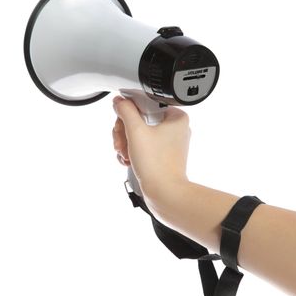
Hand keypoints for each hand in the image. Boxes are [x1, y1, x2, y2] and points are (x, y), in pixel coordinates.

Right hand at [112, 96, 190, 220]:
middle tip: (121, 142)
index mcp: (176, 117)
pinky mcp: (162, 156)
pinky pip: (142, 146)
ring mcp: (168, 143)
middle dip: (125, 132)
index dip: (129, 114)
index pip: (145, 103)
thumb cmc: (156, 164)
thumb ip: (125, 111)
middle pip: (139, 119)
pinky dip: (132, 152)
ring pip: (138, 134)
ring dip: (126, 143)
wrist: (164, 193)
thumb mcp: (135, 131)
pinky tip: (128, 160)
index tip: (123, 124)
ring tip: (125, 154)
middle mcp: (175, 128)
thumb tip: (119, 101)